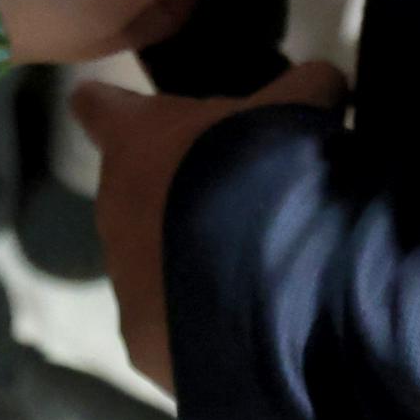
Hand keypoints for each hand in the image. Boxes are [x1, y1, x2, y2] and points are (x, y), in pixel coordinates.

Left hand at [75, 63, 349, 391]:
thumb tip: (320, 77)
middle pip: (131, 194)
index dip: (108, 106)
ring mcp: (122, 280)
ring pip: (149, 265)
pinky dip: (199, 322)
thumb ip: (299, 88)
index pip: (99, 108)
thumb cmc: (264, 168)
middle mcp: (112, 207)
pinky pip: (170, 326)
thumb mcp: (290, 109)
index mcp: (133, 141)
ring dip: (187, 262)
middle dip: (172, 197)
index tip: (104, 103)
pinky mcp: (141, 342)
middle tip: (232, 202)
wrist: (268, 275)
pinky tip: (243, 320)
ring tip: (248, 269)